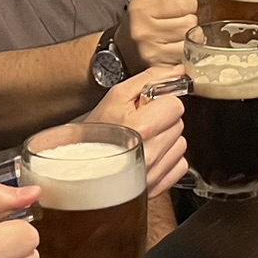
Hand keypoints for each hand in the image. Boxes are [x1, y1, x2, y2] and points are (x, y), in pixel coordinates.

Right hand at [38, 66, 189, 197]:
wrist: (77, 168)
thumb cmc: (92, 133)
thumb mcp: (116, 96)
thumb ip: (150, 79)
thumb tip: (177, 71)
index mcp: (142, 128)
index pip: (175, 105)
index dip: (161, 102)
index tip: (147, 106)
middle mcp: (151, 153)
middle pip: (178, 123)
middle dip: (162, 119)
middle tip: (140, 123)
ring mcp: (155, 172)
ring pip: (180, 143)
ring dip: (166, 139)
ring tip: (143, 139)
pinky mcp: (159, 186)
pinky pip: (179, 164)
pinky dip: (167, 159)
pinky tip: (148, 154)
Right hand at [120, 0, 208, 70]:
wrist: (125, 47)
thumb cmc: (148, 17)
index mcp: (144, 5)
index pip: (186, 1)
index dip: (190, 3)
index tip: (182, 6)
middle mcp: (144, 29)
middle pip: (191, 22)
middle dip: (192, 20)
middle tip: (181, 21)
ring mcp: (150, 51)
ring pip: (191, 39)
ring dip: (192, 36)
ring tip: (180, 34)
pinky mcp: (158, 67)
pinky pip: (187, 56)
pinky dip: (188, 51)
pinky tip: (178, 47)